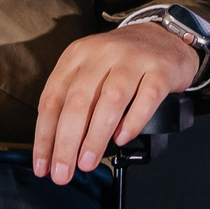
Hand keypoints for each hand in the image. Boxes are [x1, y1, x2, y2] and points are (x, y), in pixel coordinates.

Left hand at [32, 23, 199, 182]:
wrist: (167, 36)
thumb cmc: (123, 62)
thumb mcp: (91, 71)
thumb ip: (74, 101)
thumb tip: (57, 149)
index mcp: (79, 54)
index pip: (53, 98)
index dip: (45, 136)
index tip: (43, 165)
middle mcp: (104, 53)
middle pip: (79, 101)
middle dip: (66, 143)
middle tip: (63, 172)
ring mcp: (134, 59)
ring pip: (111, 100)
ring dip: (96, 136)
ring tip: (88, 162)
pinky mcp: (161, 69)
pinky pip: (146, 98)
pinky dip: (132, 122)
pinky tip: (121, 139)